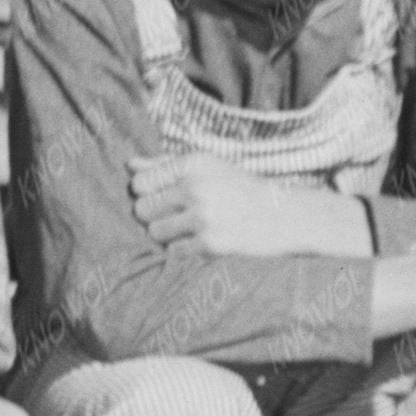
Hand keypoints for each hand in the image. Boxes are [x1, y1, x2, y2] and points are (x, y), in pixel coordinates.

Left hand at [126, 152, 365, 257]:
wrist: (285, 216)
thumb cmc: (241, 189)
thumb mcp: (209, 168)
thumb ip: (167, 165)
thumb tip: (130, 165)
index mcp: (192, 164)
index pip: (140, 183)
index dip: (146, 194)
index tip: (163, 199)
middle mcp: (195, 188)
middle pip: (142, 209)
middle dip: (153, 217)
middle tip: (175, 218)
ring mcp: (203, 217)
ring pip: (155, 232)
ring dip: (167, 235)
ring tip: (188, 231)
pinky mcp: (211, 244)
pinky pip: (174, 251)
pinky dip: (183, 250)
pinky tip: (200, 243)